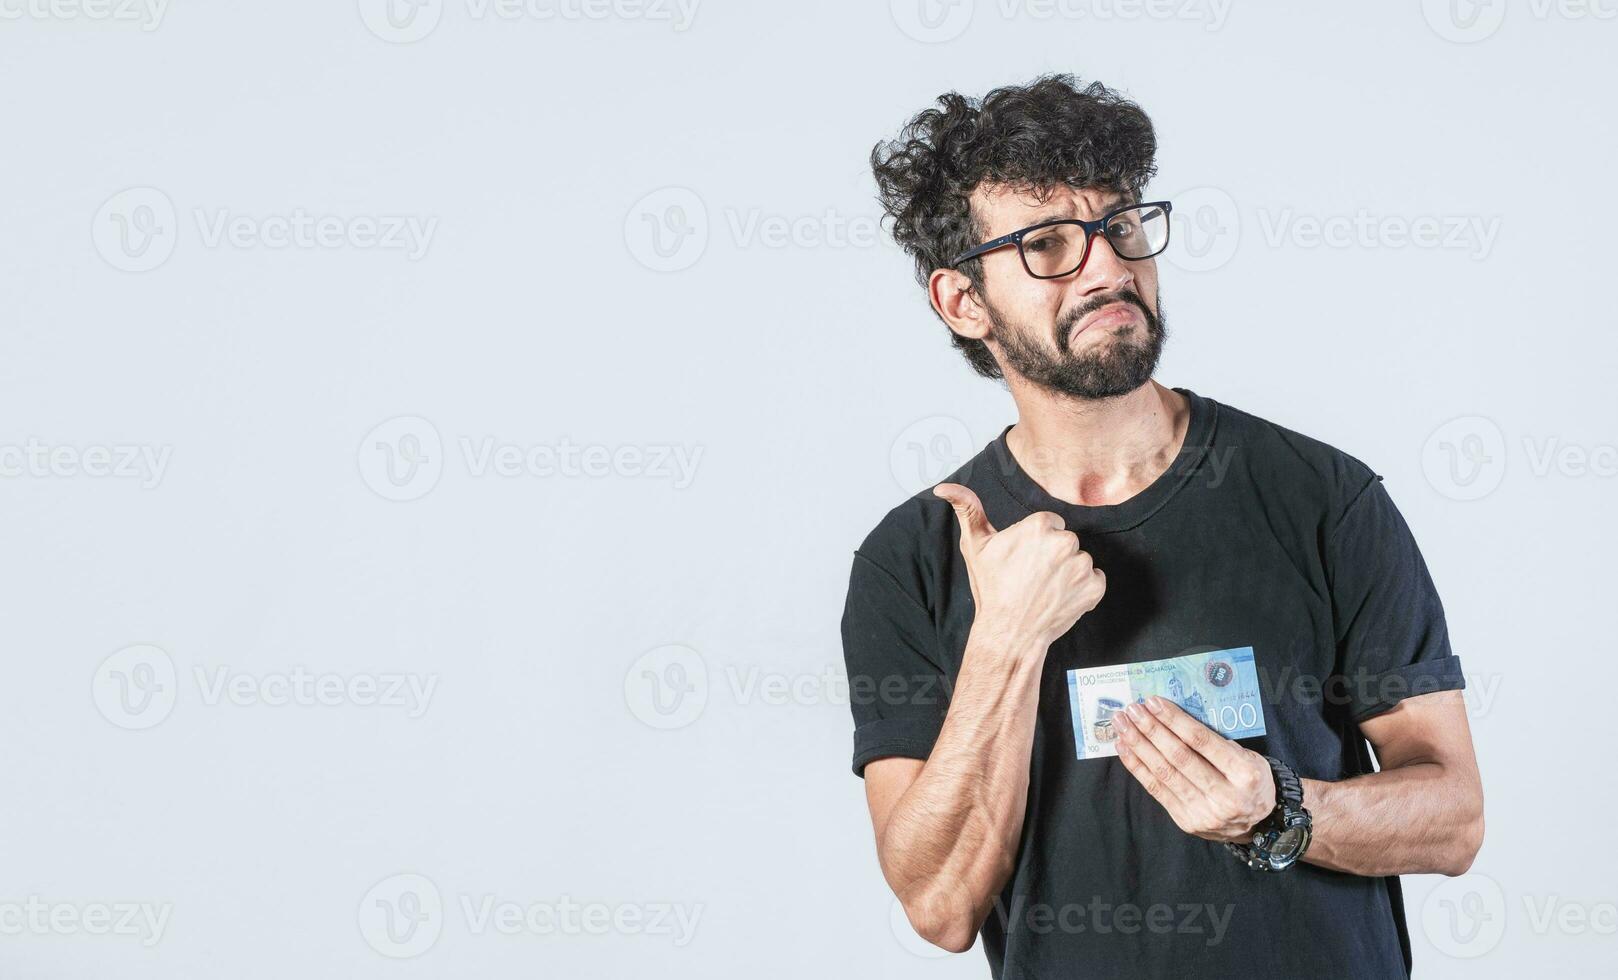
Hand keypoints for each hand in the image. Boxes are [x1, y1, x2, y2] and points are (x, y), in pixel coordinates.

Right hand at [933, 483, 1105, 649]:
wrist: (1008, 633)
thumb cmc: (992, 590)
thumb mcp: (975, 546)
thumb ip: (967, 509)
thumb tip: (944, 488)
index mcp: (1038, 526)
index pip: (1050, 524)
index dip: (1036, 542)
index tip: (1025, 559)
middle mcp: (1064, 542)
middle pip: (1066, 540)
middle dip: (1053, 555)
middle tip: (1033, 576)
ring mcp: (1081, 566)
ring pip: (1080, 559)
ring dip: (1069, 572)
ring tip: (1046, 588)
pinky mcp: (1094, 588)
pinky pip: (1095, 579)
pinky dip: (1083, 589)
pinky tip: (1061, 597)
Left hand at [1112, 697, 1275, 843]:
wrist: (1256, 824)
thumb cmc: (1249, 781)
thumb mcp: (1248, 757)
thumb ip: (1217, 742)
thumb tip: (1174, 717)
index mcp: (1245, 774)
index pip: (1202, 741)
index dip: (1175, 720)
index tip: (1153, 702)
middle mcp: (1225, 796)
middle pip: (1179, 757)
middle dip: (1151, 730)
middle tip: (1132, 710)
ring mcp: (1203, 812)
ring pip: (1163, 773)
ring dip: (1138, 745)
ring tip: (1121, 725)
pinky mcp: (1186, 822)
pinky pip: (1156, 790)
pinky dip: (1137, 767)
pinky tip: (1124, 748)